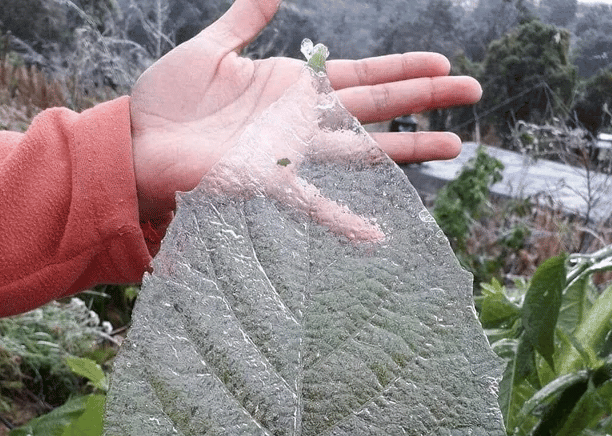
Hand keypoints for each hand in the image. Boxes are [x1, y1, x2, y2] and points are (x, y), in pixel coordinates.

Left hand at [129, 0, 481, 220]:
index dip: (403, 69)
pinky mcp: (270, 181)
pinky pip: (315, 204)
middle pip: (377, 107)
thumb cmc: (168, 99)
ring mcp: (291, 153)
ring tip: (456, 146)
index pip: (361, 74)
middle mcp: (302, 121)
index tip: (445, 65)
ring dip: (409, 149)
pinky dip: (346, 223)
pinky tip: (378, 237)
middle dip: (426, 99)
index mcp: (293, 86)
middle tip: (475, 92)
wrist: (137, 139)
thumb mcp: (211, 46)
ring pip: (363, 149)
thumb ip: (245, 17)